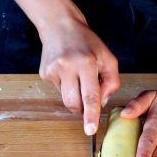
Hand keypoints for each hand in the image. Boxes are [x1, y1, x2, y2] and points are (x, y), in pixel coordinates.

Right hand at [38, 16, 119, 134]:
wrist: (60, 26)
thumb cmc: (87, 43)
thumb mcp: (108, 57)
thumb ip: (111, 82)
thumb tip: (101, 103)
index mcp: (86, 62)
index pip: (90, 95)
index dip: (90, 115)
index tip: (90, 130)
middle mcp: (67, 66)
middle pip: (74, 102)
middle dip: (83, 109)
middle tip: (89, 101)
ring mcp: (53, 70)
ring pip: (65, 99)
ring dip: (75, 96)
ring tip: (78, 78)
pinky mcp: (44, 73)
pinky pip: (58, 91)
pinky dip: (66, 86)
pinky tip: (67, 71)